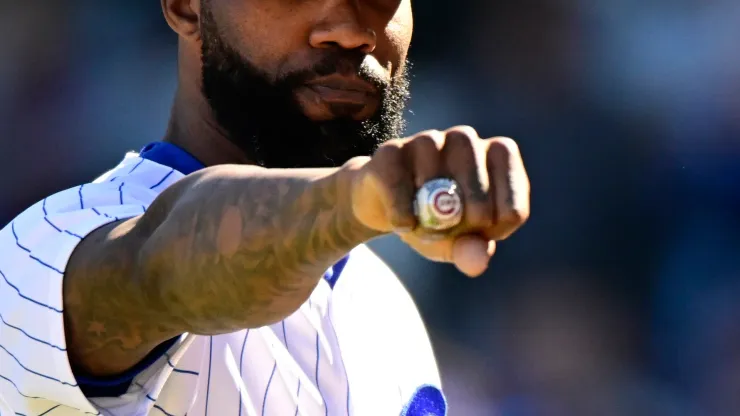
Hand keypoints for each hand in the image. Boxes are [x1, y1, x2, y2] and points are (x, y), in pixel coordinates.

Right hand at [349, 126, 529, 276]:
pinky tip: (403, 225)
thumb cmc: (436, 222)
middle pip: (479, 190)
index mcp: (499, 156)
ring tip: (423, 227)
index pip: (513, 207)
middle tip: (450, 234)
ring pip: (438, 183)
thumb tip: (477, 259)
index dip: (494, 231)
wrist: (386, 207)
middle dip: (464, 224)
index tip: (478, 234)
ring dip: (429, 220)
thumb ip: (472, 251)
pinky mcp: (392, 150)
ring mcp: (429, 140)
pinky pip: (400, 187)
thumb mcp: (458, 242)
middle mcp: (466, 139)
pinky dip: (402, 217)